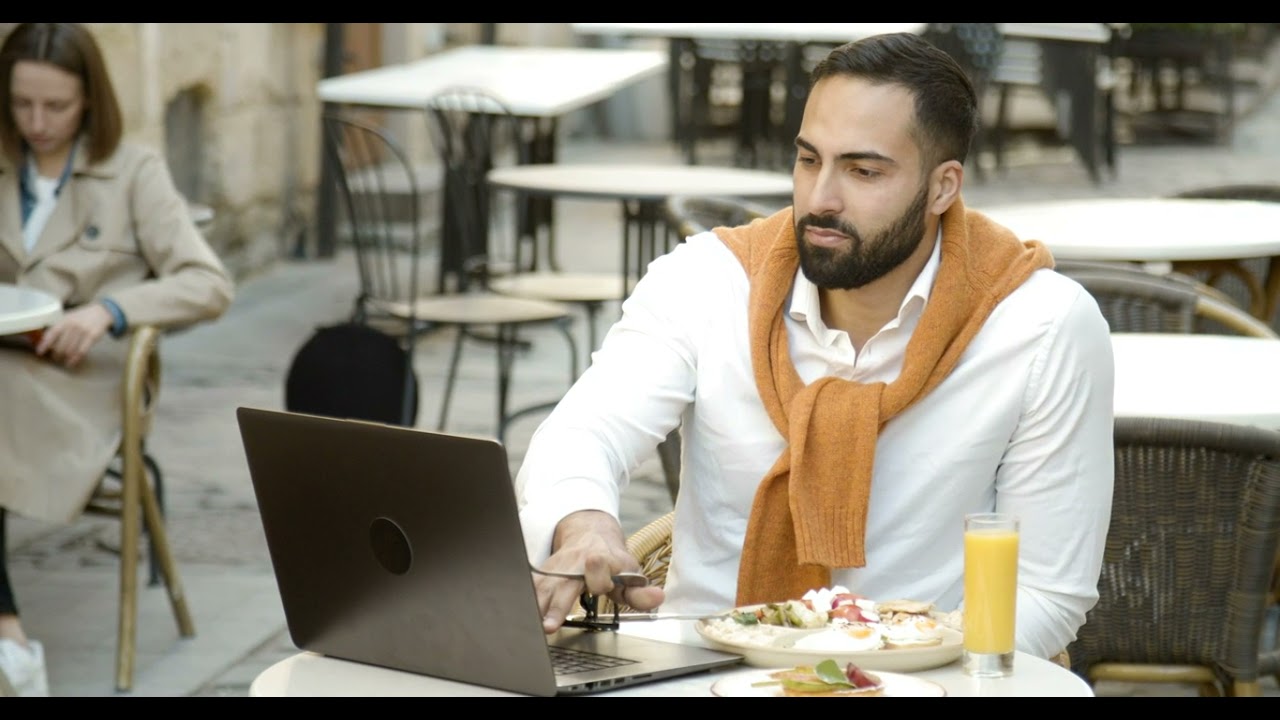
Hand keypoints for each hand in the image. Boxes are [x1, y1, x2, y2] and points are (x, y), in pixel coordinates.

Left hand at [35, 303, 113, 367]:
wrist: (101, 312)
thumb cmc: (82, 317)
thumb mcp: (69, 317)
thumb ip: (59, 327)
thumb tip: (45, 340)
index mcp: (64, 320)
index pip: (51, 334)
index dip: (44, 344)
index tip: (40, 352)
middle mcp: (72, 325)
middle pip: (60, 345)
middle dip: (56, 354)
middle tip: (55, 357)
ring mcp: (82, 331)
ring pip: (70, 350)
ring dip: (65, 357)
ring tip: (64, 360)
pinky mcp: (92, 336)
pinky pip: (81, 351)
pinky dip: (75, 359)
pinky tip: (72, 363)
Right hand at [534, 510, 664, 632]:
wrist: (590, 534)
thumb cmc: (612, 561)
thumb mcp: (630, 574)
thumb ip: (640, 592)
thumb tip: (658, 598)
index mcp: (602, 559)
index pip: (598, 567)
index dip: (599, 578)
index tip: (600, 587)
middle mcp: (576, 562)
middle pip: (564, 582)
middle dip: (558, 604)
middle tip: (550, 626)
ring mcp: (558, 568)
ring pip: (544, 587)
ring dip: (537, 608)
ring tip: (534, 629)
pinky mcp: (543, 572)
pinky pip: (531, 585)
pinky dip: (524, 600)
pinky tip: (521, 617)